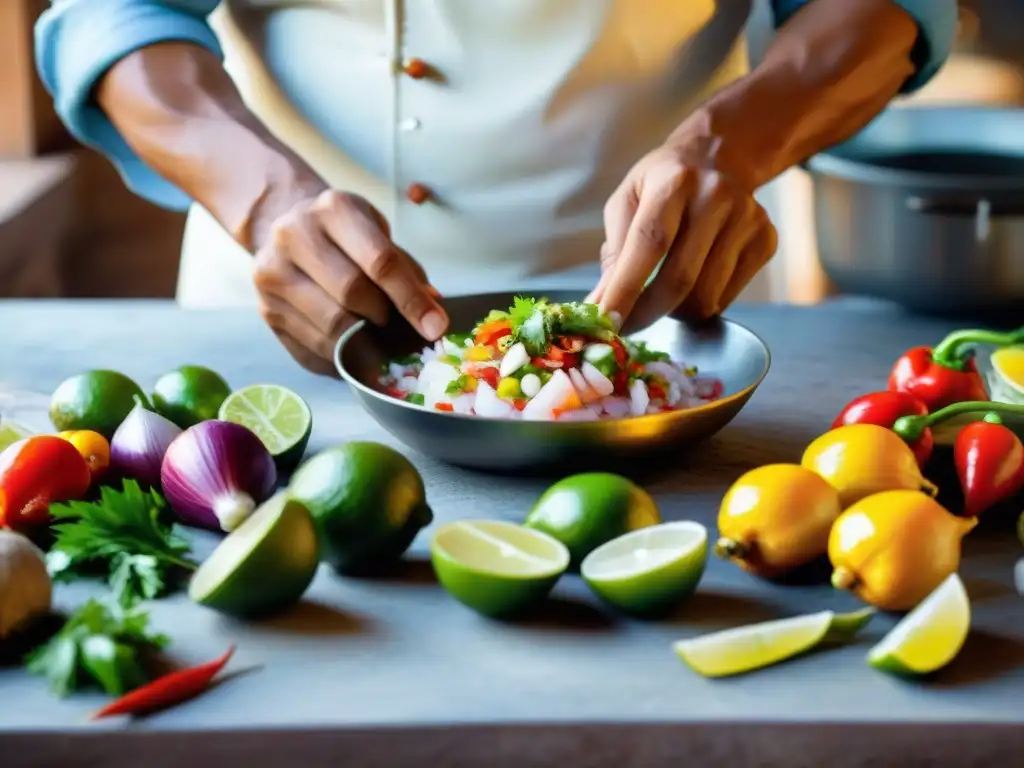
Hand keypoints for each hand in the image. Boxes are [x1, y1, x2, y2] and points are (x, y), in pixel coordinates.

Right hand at [251, 187, 447, 374]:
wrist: (282, 225)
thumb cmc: (343, 233)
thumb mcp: (377, 233)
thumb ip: (405, 270)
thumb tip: (431, 316)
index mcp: (333, 209)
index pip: (379, 262)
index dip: (410, 299)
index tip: (435, 327)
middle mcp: (294, 235)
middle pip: (351, 293)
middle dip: (382, 317)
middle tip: (394, 326)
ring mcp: (272, 275)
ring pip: (329, 327)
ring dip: (362, 342)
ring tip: (376, 340)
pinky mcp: (265, 310)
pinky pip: (311, 348)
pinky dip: (340, 357)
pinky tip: (352, 351)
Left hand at [588, 140, 776, 331]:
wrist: (721, 156)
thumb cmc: (663, 183)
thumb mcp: (628, 200)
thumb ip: (614, 251)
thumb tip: (602, 305)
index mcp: (674, 182)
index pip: (650, 244)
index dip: (627, 288)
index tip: (608, 323)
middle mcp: (716, 198)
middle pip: (681, 279)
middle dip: (647, 313)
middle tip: (627, 325)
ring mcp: (747, 220)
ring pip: (705, 297)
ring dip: (676, 310)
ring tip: (664, 293)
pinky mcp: (766, 241)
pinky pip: (727, 298)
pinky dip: (702, 303)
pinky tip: (695, 281)